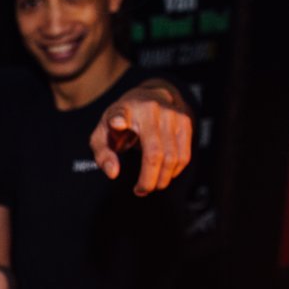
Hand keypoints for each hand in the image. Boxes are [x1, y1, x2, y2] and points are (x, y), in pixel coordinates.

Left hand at [89, 81, 192, 195]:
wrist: (149, 98)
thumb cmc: (122, 122)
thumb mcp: (104, 134)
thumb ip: (103, 154)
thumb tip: (113, 173)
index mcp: (126, 109)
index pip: (121, 113)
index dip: (119, 119)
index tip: (116, 123)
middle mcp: (152, 109)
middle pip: (154, 152)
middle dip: (148, 179)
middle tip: (140, 191)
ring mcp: (172, 114)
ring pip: (173, 158)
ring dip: (162, 179)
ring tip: (151, 186)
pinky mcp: (186, 122)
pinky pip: (184, 156)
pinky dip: (174, 171)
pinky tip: (164, 175)